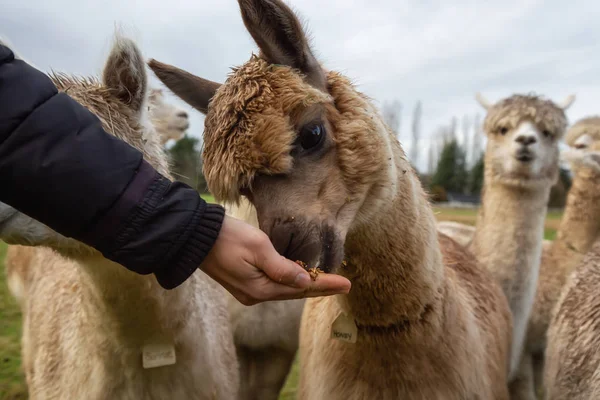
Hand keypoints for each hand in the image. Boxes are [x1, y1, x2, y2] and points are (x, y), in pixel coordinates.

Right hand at [199, 215, 351, 304]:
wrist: (195, 236)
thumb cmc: (228, 237)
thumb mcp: (258, 248)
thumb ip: (282, 266)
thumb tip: (305, 281)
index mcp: (260, 289)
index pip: (301, 288)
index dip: (325, 285)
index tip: (346, 283)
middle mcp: (255, 295)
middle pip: (294, 293)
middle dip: (319, 287)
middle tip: (343, 284)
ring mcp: (248, 291)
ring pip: (284, 289)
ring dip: (305, 285)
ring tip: (328, 281)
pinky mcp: (243, 283)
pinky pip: (273, 285)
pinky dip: (289, 281)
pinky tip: (300, 276)